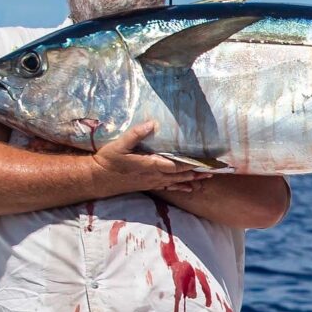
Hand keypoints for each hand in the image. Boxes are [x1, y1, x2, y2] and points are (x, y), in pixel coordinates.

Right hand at [96, 123, 211, 197]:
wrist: (98, 179)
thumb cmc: (109, 160)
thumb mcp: (119, 144)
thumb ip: (136, 134)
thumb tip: (152, 123)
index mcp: (149, 165)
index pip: (174, 166)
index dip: (190, 165)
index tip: (204, 163)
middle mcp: (153, 175)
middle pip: (179, 175)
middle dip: (196, 173)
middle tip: (212, 171)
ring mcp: (151, 182)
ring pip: (176, 182)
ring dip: (191, 181)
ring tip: (206, 179)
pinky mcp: (148, 184)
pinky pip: (168, 186)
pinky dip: (180, 187)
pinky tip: (188, 188)